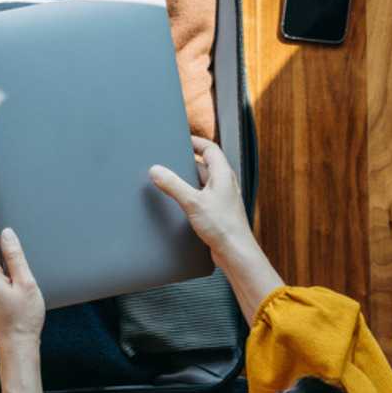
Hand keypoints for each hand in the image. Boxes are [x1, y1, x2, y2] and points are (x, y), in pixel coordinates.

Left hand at [0, 227, 47, 392]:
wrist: (17, 346)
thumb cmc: (24, 319)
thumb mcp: (25, 282)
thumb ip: (15, 255)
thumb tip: (7, 233)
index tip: (11, 230)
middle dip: (2, 248)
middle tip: (22, 255)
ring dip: (2, 262)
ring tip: (20, 275)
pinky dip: (0, 273)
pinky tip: (14, 284)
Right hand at [148, 136, 254, 257]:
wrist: (236, 253)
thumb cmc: (223, 226)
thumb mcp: (193, 202)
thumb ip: (173, 185)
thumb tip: (156, 170)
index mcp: (223, 174)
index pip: (210, 148)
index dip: (196, 142)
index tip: (181, 139)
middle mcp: (225, 184)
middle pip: (206, 164)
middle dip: (188, 161)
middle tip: (170, 159)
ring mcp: (223, 198)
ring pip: (203, 182)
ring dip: (189, 179)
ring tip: (171, 180)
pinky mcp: (218, 212)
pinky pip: (203, 196)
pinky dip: (191, 194)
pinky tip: (180, 202)